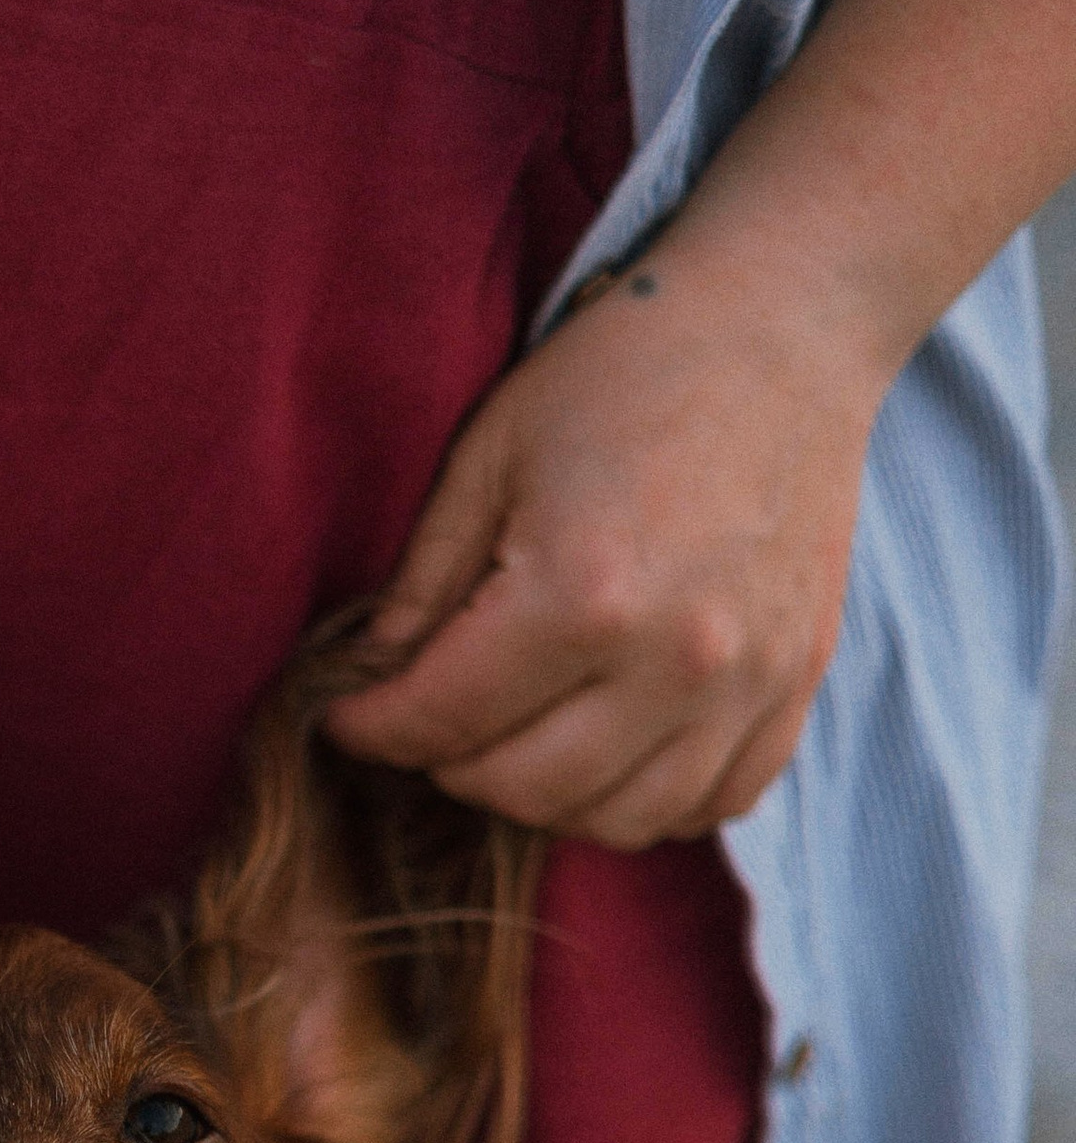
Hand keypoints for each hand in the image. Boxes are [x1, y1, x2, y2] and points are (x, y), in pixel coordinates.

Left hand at [323, 243, 888, 845]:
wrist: (783, 323)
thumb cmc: (624, 370)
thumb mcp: (490, 452)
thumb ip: (426, 580)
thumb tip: (376, 675)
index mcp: (580, 596)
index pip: (442, 721)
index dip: (373, 728)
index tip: (348, 717)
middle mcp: (671, 661)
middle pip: (522, 791)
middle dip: (451, 763)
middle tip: (433, 718)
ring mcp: (746, 683)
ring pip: (614, 819)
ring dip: (545, 796)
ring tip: (515, 735)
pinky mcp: (795, 684)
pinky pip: (711, 804)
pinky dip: (647, 798)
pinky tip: (608, 747)